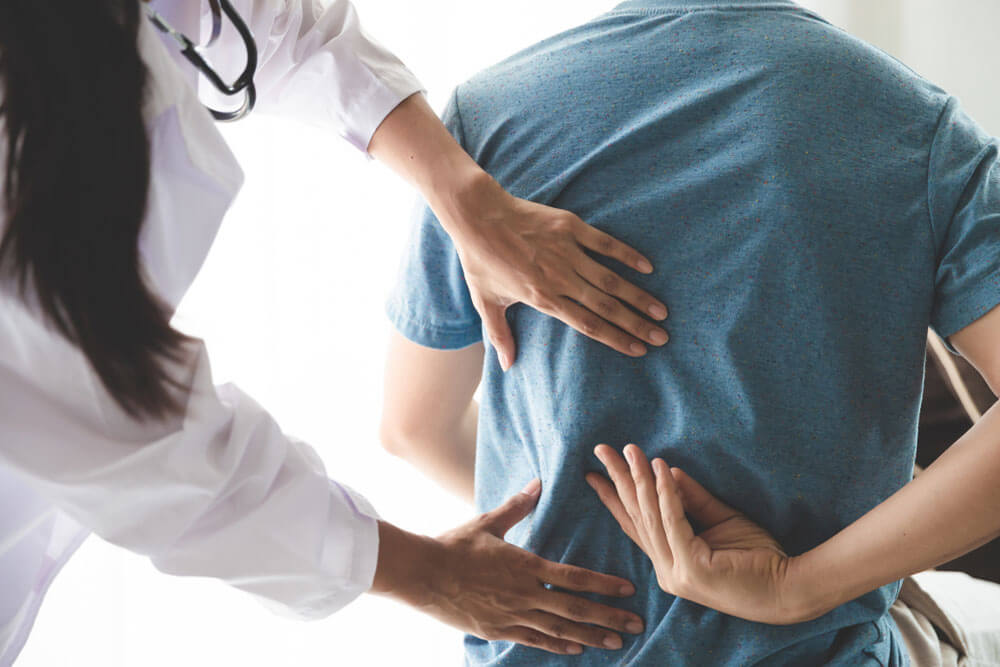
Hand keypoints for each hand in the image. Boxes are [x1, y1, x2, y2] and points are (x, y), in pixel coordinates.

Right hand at [373, 480, 644, 654]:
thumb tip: (537, 483)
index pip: (574, 577)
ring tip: (617, 641)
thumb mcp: (487, 523)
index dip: (603, 585)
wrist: (423, 575)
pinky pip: (535, 639)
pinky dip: (558, 645)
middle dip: (608, 617)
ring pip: (560, 629)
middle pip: (575, 609)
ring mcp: (512, 615)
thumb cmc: (455, 545)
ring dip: (590, 636)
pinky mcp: (499, 630)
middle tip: (637, 624)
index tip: (627, 589)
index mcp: (525, 565)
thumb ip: (517, 506)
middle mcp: (524, 594)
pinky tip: (576, 649)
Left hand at [441, 173, 669, 369]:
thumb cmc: (480, 260)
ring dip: (638, 296)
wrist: (477, 215)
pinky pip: (605, 244)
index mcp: (542, 299)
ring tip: (661, 311)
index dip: (616, 339)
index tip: (639, 350)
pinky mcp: (570, 228)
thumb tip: (507, 366)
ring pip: (611, 279)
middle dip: (636, 324)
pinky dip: (627, 255)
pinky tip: (647, 268)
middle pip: (606, 306)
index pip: (588, 325)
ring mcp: (567, 252)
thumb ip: (499, 335)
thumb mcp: (485, 302)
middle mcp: (560, 278)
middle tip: (662, 336)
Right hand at [587, 444, 799, 624]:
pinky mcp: (692, 568)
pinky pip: (674, 521)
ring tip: (630, 451)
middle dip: (618, 480)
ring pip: (650, 516)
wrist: (789, 588)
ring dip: (639, 479)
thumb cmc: (758, 558)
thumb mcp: (721, 520)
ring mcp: (677, 572)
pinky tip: (661, 468)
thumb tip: (669, 470)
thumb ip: (694, 500)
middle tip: (601, 450)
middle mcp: (666, 569)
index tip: (594, 474)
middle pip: (635, 516)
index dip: (614, 497)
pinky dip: (666, 492)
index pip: (635, 524)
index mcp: (670, 561)